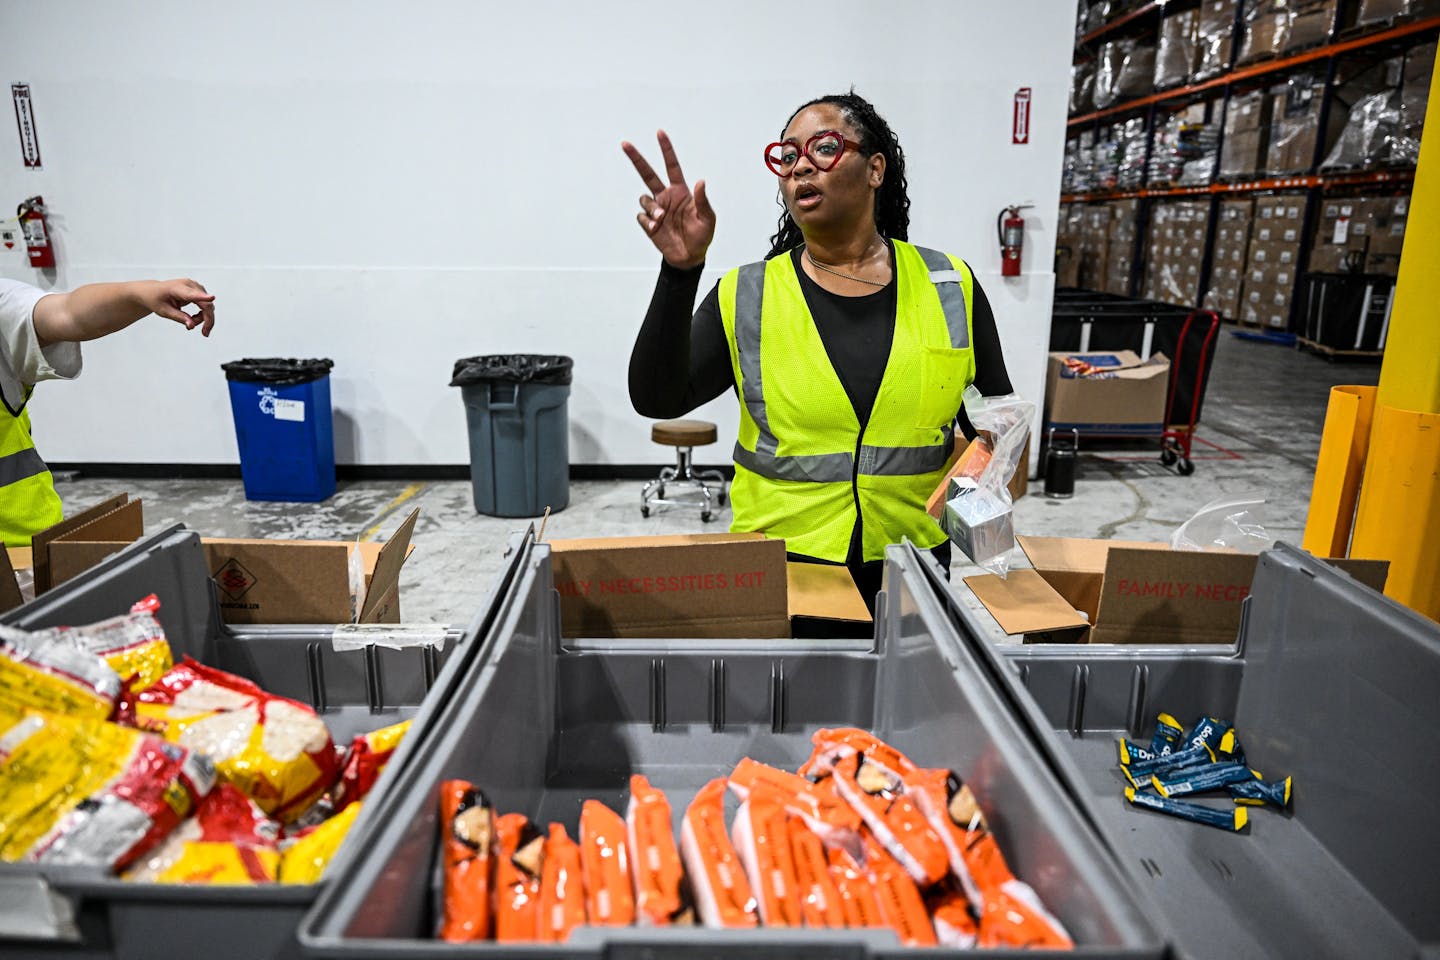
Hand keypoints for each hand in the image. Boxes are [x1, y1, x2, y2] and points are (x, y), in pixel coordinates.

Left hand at [142, 278, 215, 336]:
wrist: (153, 291)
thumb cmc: (156, 299)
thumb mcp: (164, 311)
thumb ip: (179, 318)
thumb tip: (192, 325)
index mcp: (177, 289)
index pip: (192, 295)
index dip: (203, 298)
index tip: (212, 297)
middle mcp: (189, 285)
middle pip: (206, 304)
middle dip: (206, 320)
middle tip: (204, 333)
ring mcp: (195, 286)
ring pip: (208, 306)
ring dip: (202, 318)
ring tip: (189, 322)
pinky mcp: (198, 290)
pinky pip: (206, 305)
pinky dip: (202, 314)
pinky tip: (193, 317)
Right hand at [622, 130, 714, 268]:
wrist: (689, 256)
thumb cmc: (701, 236)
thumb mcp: (707, 218)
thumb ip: (702, 200)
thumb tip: (700, 182)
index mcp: (680, 191)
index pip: (671, 166)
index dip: (666, 150)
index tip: (659, 133)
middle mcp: (666, 196)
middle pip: (647, 174)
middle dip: (636, 159)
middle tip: (625, 144)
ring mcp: (656, 209)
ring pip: (644, 198)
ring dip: (651, 207)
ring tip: (661, 218)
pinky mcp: (649, 223)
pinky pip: (642, 216)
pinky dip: (647, 221)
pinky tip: (656, 228)